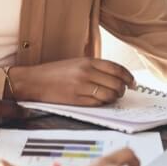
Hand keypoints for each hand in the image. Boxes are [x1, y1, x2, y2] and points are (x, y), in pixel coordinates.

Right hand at [11, 58, 134, 104]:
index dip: (128, 77)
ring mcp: (82, 87)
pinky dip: (103, 104)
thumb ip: (94, 68)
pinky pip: (97, 104)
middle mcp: (86, 73)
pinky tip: (101, 102)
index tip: (133, 82)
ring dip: (114, 98)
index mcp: (88, 61)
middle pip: (116, 83)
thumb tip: (115, 76)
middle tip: (123, 92)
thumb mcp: (76, 63)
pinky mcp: (76, 100)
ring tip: (112, 98)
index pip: (117, 68)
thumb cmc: (54, 73)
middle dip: (123, 89)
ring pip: (109, 95)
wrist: (33, 81)